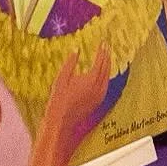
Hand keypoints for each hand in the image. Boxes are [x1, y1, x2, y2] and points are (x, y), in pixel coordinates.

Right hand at [31, 45, 110, 165]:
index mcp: (91, 79)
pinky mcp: (98, 101)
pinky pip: (105, 84)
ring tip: (106, 56)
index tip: (102, 42)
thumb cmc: (58, 100)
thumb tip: (76, 49)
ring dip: (108, 65)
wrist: (60, 122)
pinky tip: (102, 73)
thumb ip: (70, 63)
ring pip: (108, 76)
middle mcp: (99, 87)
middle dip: (107, 56)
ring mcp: (100, 95)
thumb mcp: (61, 79)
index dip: (102, 50)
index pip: (100, 61)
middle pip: (106, 68)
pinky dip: (106, 75)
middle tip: (106, 46)